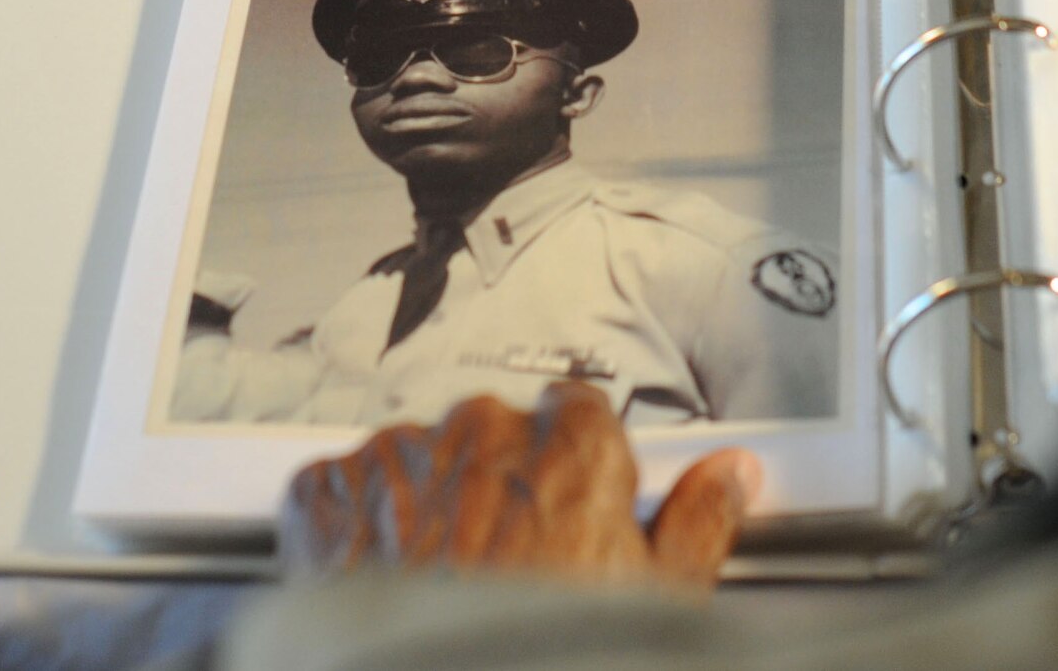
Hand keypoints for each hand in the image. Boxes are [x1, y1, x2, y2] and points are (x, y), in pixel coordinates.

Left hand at [281, 382, 761, 588]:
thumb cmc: (542, 655)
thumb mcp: (659, 601)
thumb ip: (698, 521)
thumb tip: (730, 479)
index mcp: (572, 446)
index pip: (581, 410)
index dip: (579, 465)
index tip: (577, 505)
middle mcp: (485, 434)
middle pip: (501, 433)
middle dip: (506, 482)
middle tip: (515, 560)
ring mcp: (402, 459)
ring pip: (425, 456)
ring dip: (434, 499)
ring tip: (448, 578)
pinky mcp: (327, 493)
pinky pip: (349, 485)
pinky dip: (362, 523)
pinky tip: (388, 575)